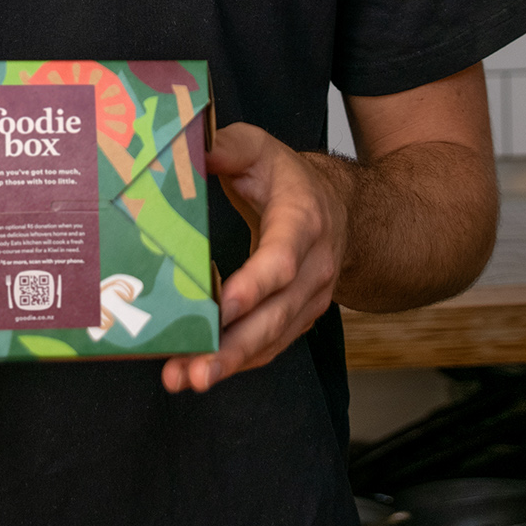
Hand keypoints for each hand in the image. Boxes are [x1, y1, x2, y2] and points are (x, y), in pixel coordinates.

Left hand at [162, 122, 347, 394]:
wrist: (339, 208)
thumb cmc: (289, 180)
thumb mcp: (260, 148)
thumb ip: (228, 146)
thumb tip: (191, 150)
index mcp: (303, 221)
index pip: (281, 259)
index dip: (253, 287)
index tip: (221, 308)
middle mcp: (313, 268)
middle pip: (276, 315)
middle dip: (234, 346)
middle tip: (195, 370)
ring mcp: (309, 299)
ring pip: (272, 339)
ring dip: (230, 363)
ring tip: (187, 379)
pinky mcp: (298, 318)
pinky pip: (269, 347)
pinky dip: (236, 363)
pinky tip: (199, 372)